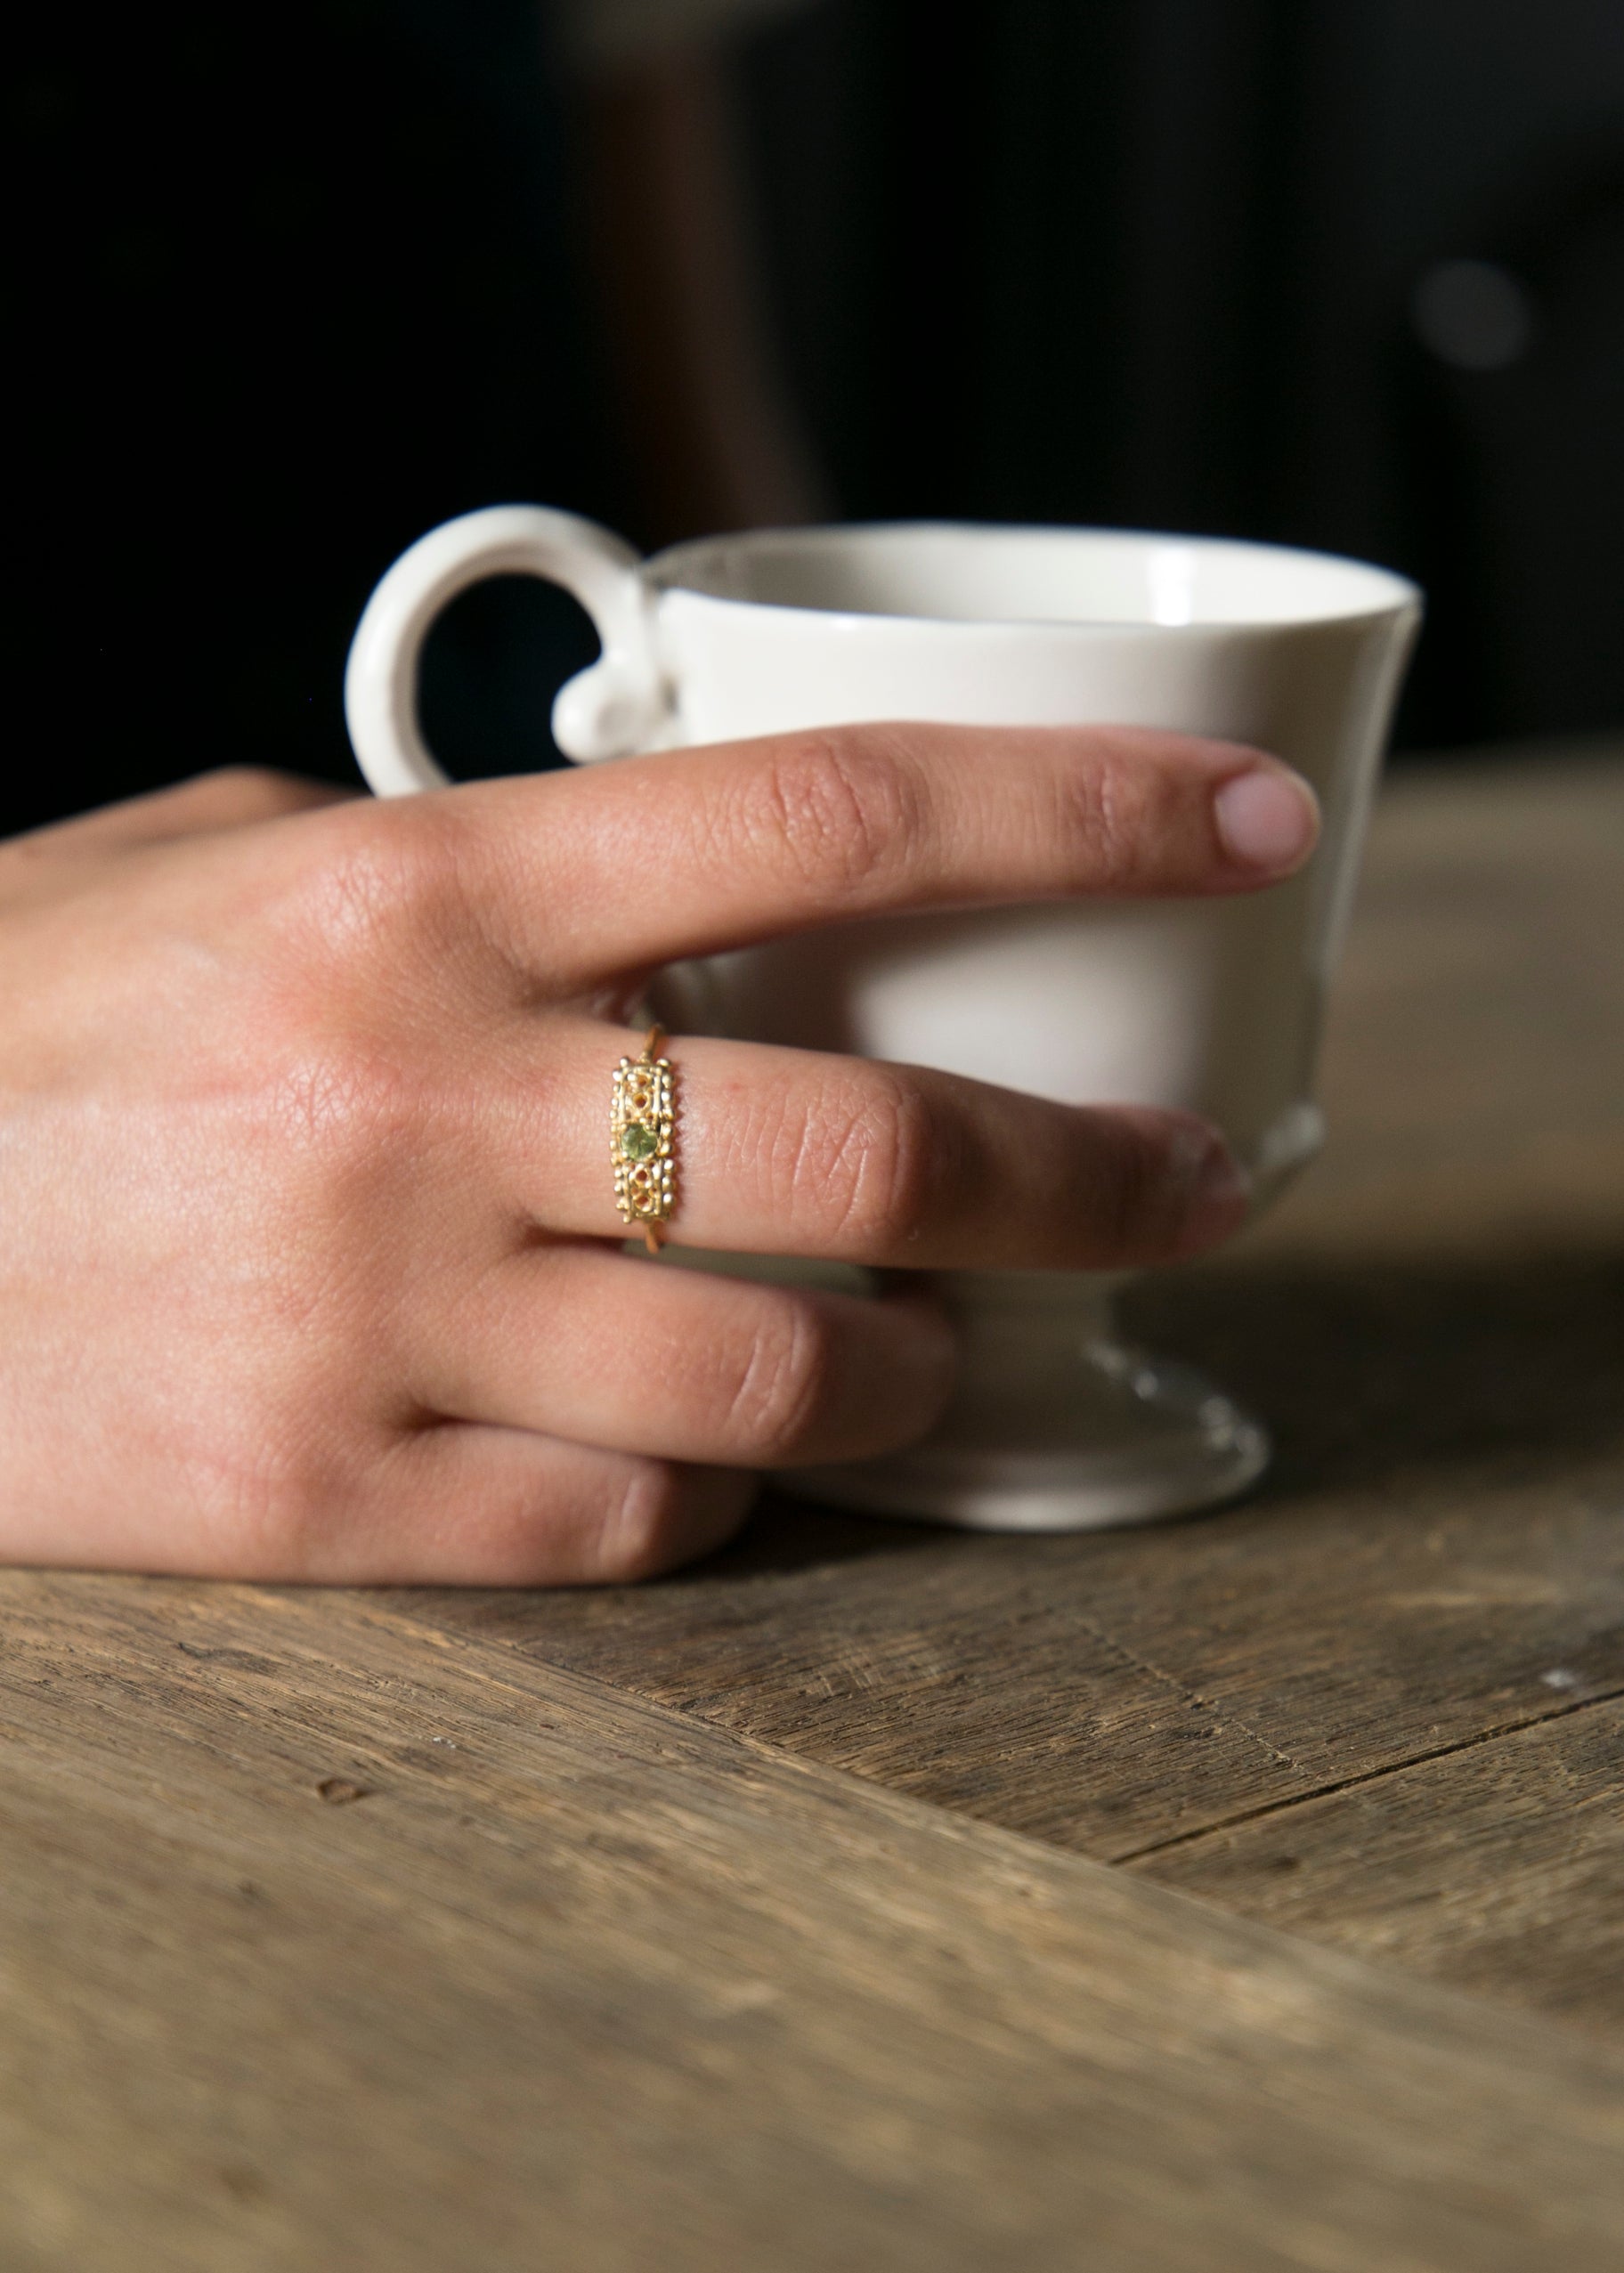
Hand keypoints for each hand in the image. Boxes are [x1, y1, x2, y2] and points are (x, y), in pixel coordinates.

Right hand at [0, 727, 1316, 1583]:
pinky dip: (714, 1493)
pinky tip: (704, 1454)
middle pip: (866, 1136)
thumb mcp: (210, 864)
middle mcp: (421, 1091)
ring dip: (898, 1371)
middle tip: (1182, 1184)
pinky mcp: (319, 1500)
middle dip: (1082, 1171)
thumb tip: (637, 879)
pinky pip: (621, 1520)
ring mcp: (376, 1312)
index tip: (1227, 830)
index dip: (1070, 810)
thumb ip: (438, 859)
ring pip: (776, 1370)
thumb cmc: (9, 1022)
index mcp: (417, 890)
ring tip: (917, 1352)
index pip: (824, 811)